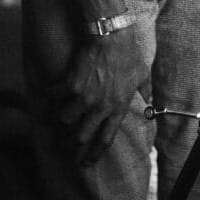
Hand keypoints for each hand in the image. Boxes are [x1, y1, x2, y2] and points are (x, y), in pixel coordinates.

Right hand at [45, 27, 148, 164]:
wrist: (111, 36)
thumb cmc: (128, 54)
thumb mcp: (142, 74)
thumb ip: (145, 91)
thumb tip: (150, 101)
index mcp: (118, 107)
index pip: (105, 139)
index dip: (93, 154)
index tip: (84, 163)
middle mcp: (100, 107)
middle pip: (81, 136)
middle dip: (70, 144)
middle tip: (63, 147)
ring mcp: (85, 97)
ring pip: (65, 120)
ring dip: (60, 121)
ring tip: (55, 121)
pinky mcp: (71, 84)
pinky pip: (55, 97)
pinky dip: (50, 97)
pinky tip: (49, 95)